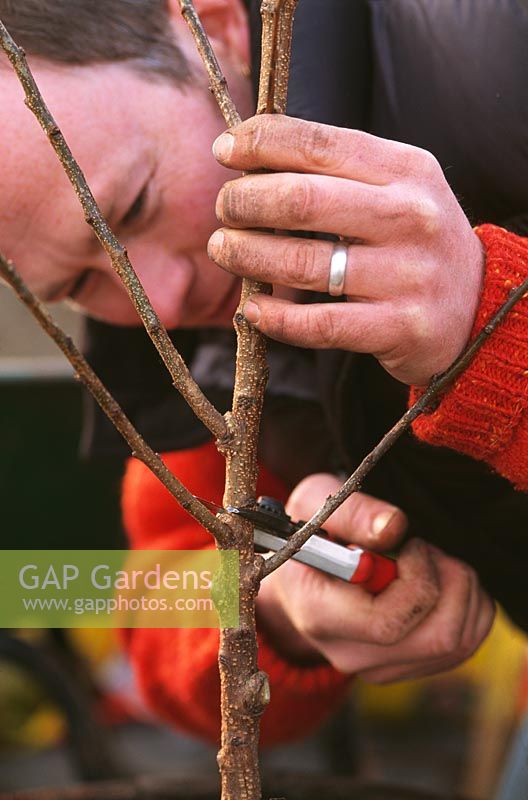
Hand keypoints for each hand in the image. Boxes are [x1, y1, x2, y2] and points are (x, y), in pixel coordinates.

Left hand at [208, 115, 485, 385]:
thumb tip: (251, 156)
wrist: (477, 307)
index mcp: (406, 170)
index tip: (224, 151)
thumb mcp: (396, 189)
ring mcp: (406, 275)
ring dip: (247, 256)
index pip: (318, 143)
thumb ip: (337, 171)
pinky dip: (276, 317)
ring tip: (225, 250)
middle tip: (224, 210)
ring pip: (302, 263)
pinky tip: (254, 309)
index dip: (260, 143)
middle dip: (244, 202)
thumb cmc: (415, 243)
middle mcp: (410, 216)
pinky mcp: (398, 326)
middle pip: (301, 201)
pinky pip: (319, 324)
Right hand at [257, 474, 494, 682]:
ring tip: (430, 561)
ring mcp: (380, 669)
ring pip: (460, 642)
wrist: (303, 574)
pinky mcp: (407, 669)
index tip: (408, 543)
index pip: (389, 623)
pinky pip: (467, 644)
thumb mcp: (316, 503)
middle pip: (438, 638)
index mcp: (319, 614)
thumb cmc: (312, 534)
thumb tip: (393, 528)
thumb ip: (352, 512)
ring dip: (462, 590)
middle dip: (450, 580)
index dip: (417, 577)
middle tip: (424, 548)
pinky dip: (468, 605)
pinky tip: (440, 581)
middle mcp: (350, 655)